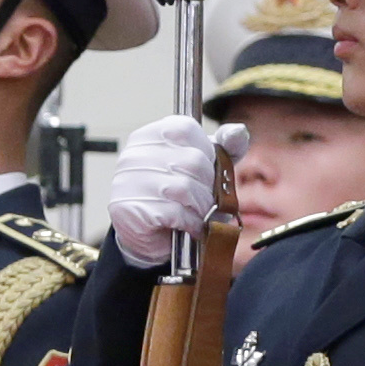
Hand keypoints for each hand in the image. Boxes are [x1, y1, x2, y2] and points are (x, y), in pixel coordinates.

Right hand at [103, 115, 239, 271]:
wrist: (152, 236)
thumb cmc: (179, 196)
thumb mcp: (206, 166)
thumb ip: (225, 147)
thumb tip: (237, 131)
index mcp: (149, 136)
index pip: (186, 129)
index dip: (206, 151)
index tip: (204, 168)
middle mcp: (133, 156)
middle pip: (192, 160)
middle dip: (207, 184)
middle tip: (204, 197)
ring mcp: (127, 183)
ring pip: (185, 188)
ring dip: (201, 206)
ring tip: (198, 213)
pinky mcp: (130, 210)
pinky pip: (175, 213)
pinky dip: (191, 222)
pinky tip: (189, 225)